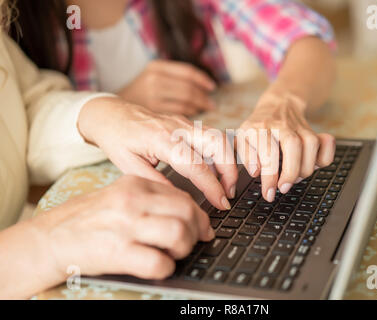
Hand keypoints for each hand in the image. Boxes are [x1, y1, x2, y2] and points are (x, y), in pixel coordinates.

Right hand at [33, 175, 214, 279]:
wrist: (48, 239)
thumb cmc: (86, 219)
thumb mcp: (118, 196)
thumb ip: (150, 200)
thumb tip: (186, 213)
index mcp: (135, 184)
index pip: (183, 195)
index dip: (199, 215)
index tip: (203, 227)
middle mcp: (132, 201)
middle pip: (187, 211)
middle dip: (199, 230)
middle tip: (195, 241)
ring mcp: (125, 225)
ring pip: (179, 233)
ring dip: (185, 248)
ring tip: (175, 253)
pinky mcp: (117, 252)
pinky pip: (159, 262)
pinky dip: (166, 268)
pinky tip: (158, 266)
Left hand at [78, 97, 237, 209]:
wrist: (112, 115)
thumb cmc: (118, 139)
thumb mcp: (129, 167)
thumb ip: (156, 183)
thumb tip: (180, 201)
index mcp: (162, 139)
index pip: (197, 165)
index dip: (212, 186)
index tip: (221, 203)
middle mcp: (178, 127)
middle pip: (218, 144)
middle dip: (230, 170)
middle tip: (228, 193)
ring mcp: (185, 122)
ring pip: (219, 137)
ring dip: (229, 161)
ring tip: (226, 185)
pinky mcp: (188, 123)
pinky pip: (212, 136)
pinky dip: (221, 153)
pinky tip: (217, 171)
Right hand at [118, 60, 216, 115]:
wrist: (110, 109)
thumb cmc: (140, 94)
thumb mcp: (152, 76)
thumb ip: (174, 78)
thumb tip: (204, 87)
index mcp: (156, 67)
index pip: (187, 72)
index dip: (202, 79)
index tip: (212, 87)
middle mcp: (154, 79)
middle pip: (188, 88)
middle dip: (203, 97)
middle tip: (211, 104)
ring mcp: (152, 96)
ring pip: (185, 101)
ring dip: (199, 106)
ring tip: (205, 109)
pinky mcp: (153, 111)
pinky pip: (179, 113)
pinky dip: (190, 114)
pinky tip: (192, 115)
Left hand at [237, 91, 334, 201]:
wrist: (278, 105)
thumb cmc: (258, 128)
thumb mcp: (242, 139)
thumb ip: (246, 156)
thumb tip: (256, 172)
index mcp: (260, 128)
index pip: (267, 154)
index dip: (270, 177)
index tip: (269, 193)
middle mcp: (281, 126)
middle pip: (293, 145)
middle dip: (291, 172)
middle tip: (284, 188)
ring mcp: (300, 127)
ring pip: (311, 145)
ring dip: (305, 168)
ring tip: (294, 178)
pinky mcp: (314, 130)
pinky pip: (328, 143)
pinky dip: (325, 157)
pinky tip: (312, 165)